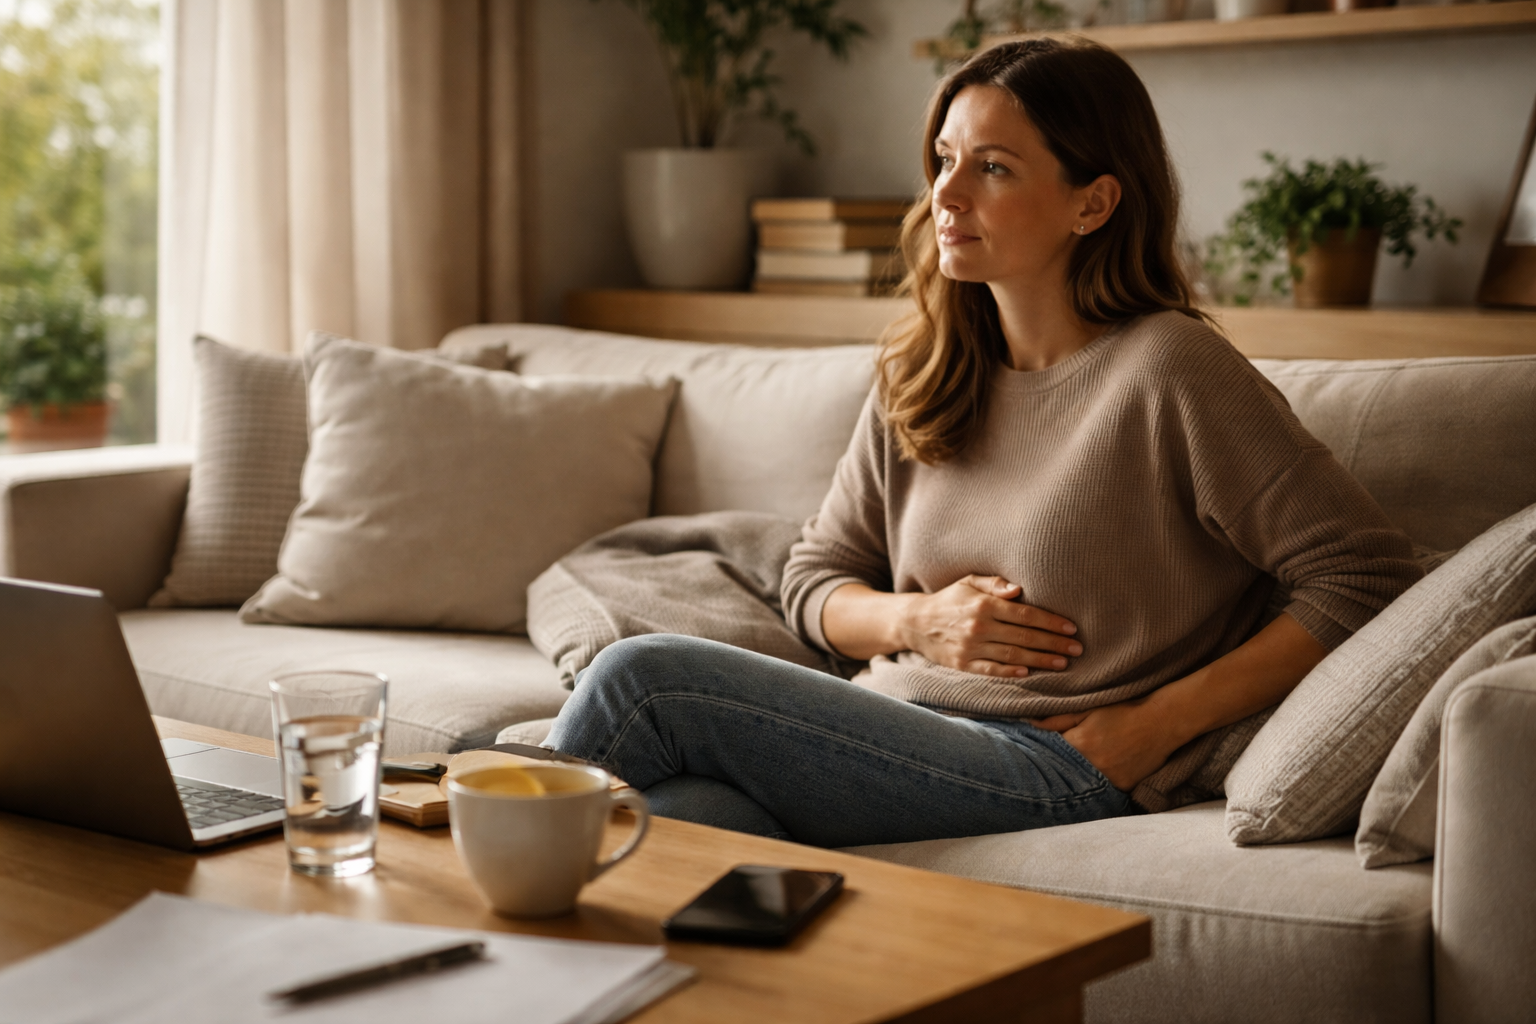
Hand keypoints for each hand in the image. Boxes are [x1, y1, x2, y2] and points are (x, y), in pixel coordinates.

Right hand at [897, 575, 1080, 679]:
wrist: (915, 622)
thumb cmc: (949, 599)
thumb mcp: (968, 582)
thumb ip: (994, 584)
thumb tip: (1018, 589)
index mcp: (983, 605)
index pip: (1025, 614)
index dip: (1050, 622)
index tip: (1071, 628)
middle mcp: (978, 626)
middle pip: (1024, 637)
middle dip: (1054, 643)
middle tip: (1077, 649)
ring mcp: (970, 647)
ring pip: (1013, 655)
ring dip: (1040, 660)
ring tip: (1063, 663)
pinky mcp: (963, 664)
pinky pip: (991, 670)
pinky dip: (1011, 672)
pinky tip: (1029, 673)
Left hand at [1031, 699, 1179, 791]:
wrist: (1161, 721)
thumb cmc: (1123, 711)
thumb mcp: (1088, 709)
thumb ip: (1057, 719)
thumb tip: (1029, 724)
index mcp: (1080, 743)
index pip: (1049, 756)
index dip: (1040, 757)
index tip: (1032, 759)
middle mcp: (1093, 765)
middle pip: (1063, 775)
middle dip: (1054, 773)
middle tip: (1044, 774)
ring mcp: (1110, 779)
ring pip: (1082, 787)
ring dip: (1074, 783)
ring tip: (1067, 780)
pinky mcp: (1124, 787)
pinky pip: (1103, 793)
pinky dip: (1095, 789)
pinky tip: (1089, 785)